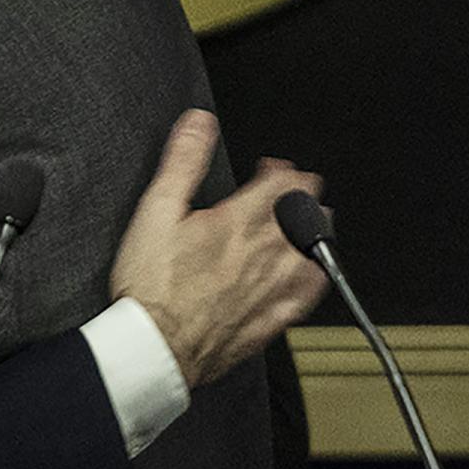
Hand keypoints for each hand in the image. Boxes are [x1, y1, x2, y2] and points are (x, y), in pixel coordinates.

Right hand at [112, 110, 327, 387]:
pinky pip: (306, 297)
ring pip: (312, 252)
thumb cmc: (151, 286)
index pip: (280, 185)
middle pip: (303, 215)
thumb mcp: (156, 210)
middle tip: (297, 191)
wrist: (154, 345)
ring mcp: (270, 289)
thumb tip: (198, 123)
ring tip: (315, 220)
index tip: (274, 168)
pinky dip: (316, 277)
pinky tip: (316, 272)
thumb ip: (182, 162)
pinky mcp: (269, 321)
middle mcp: (262, 255)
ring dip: (316, 230)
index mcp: (237, 223)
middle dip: (303, 196)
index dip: (283, 170)